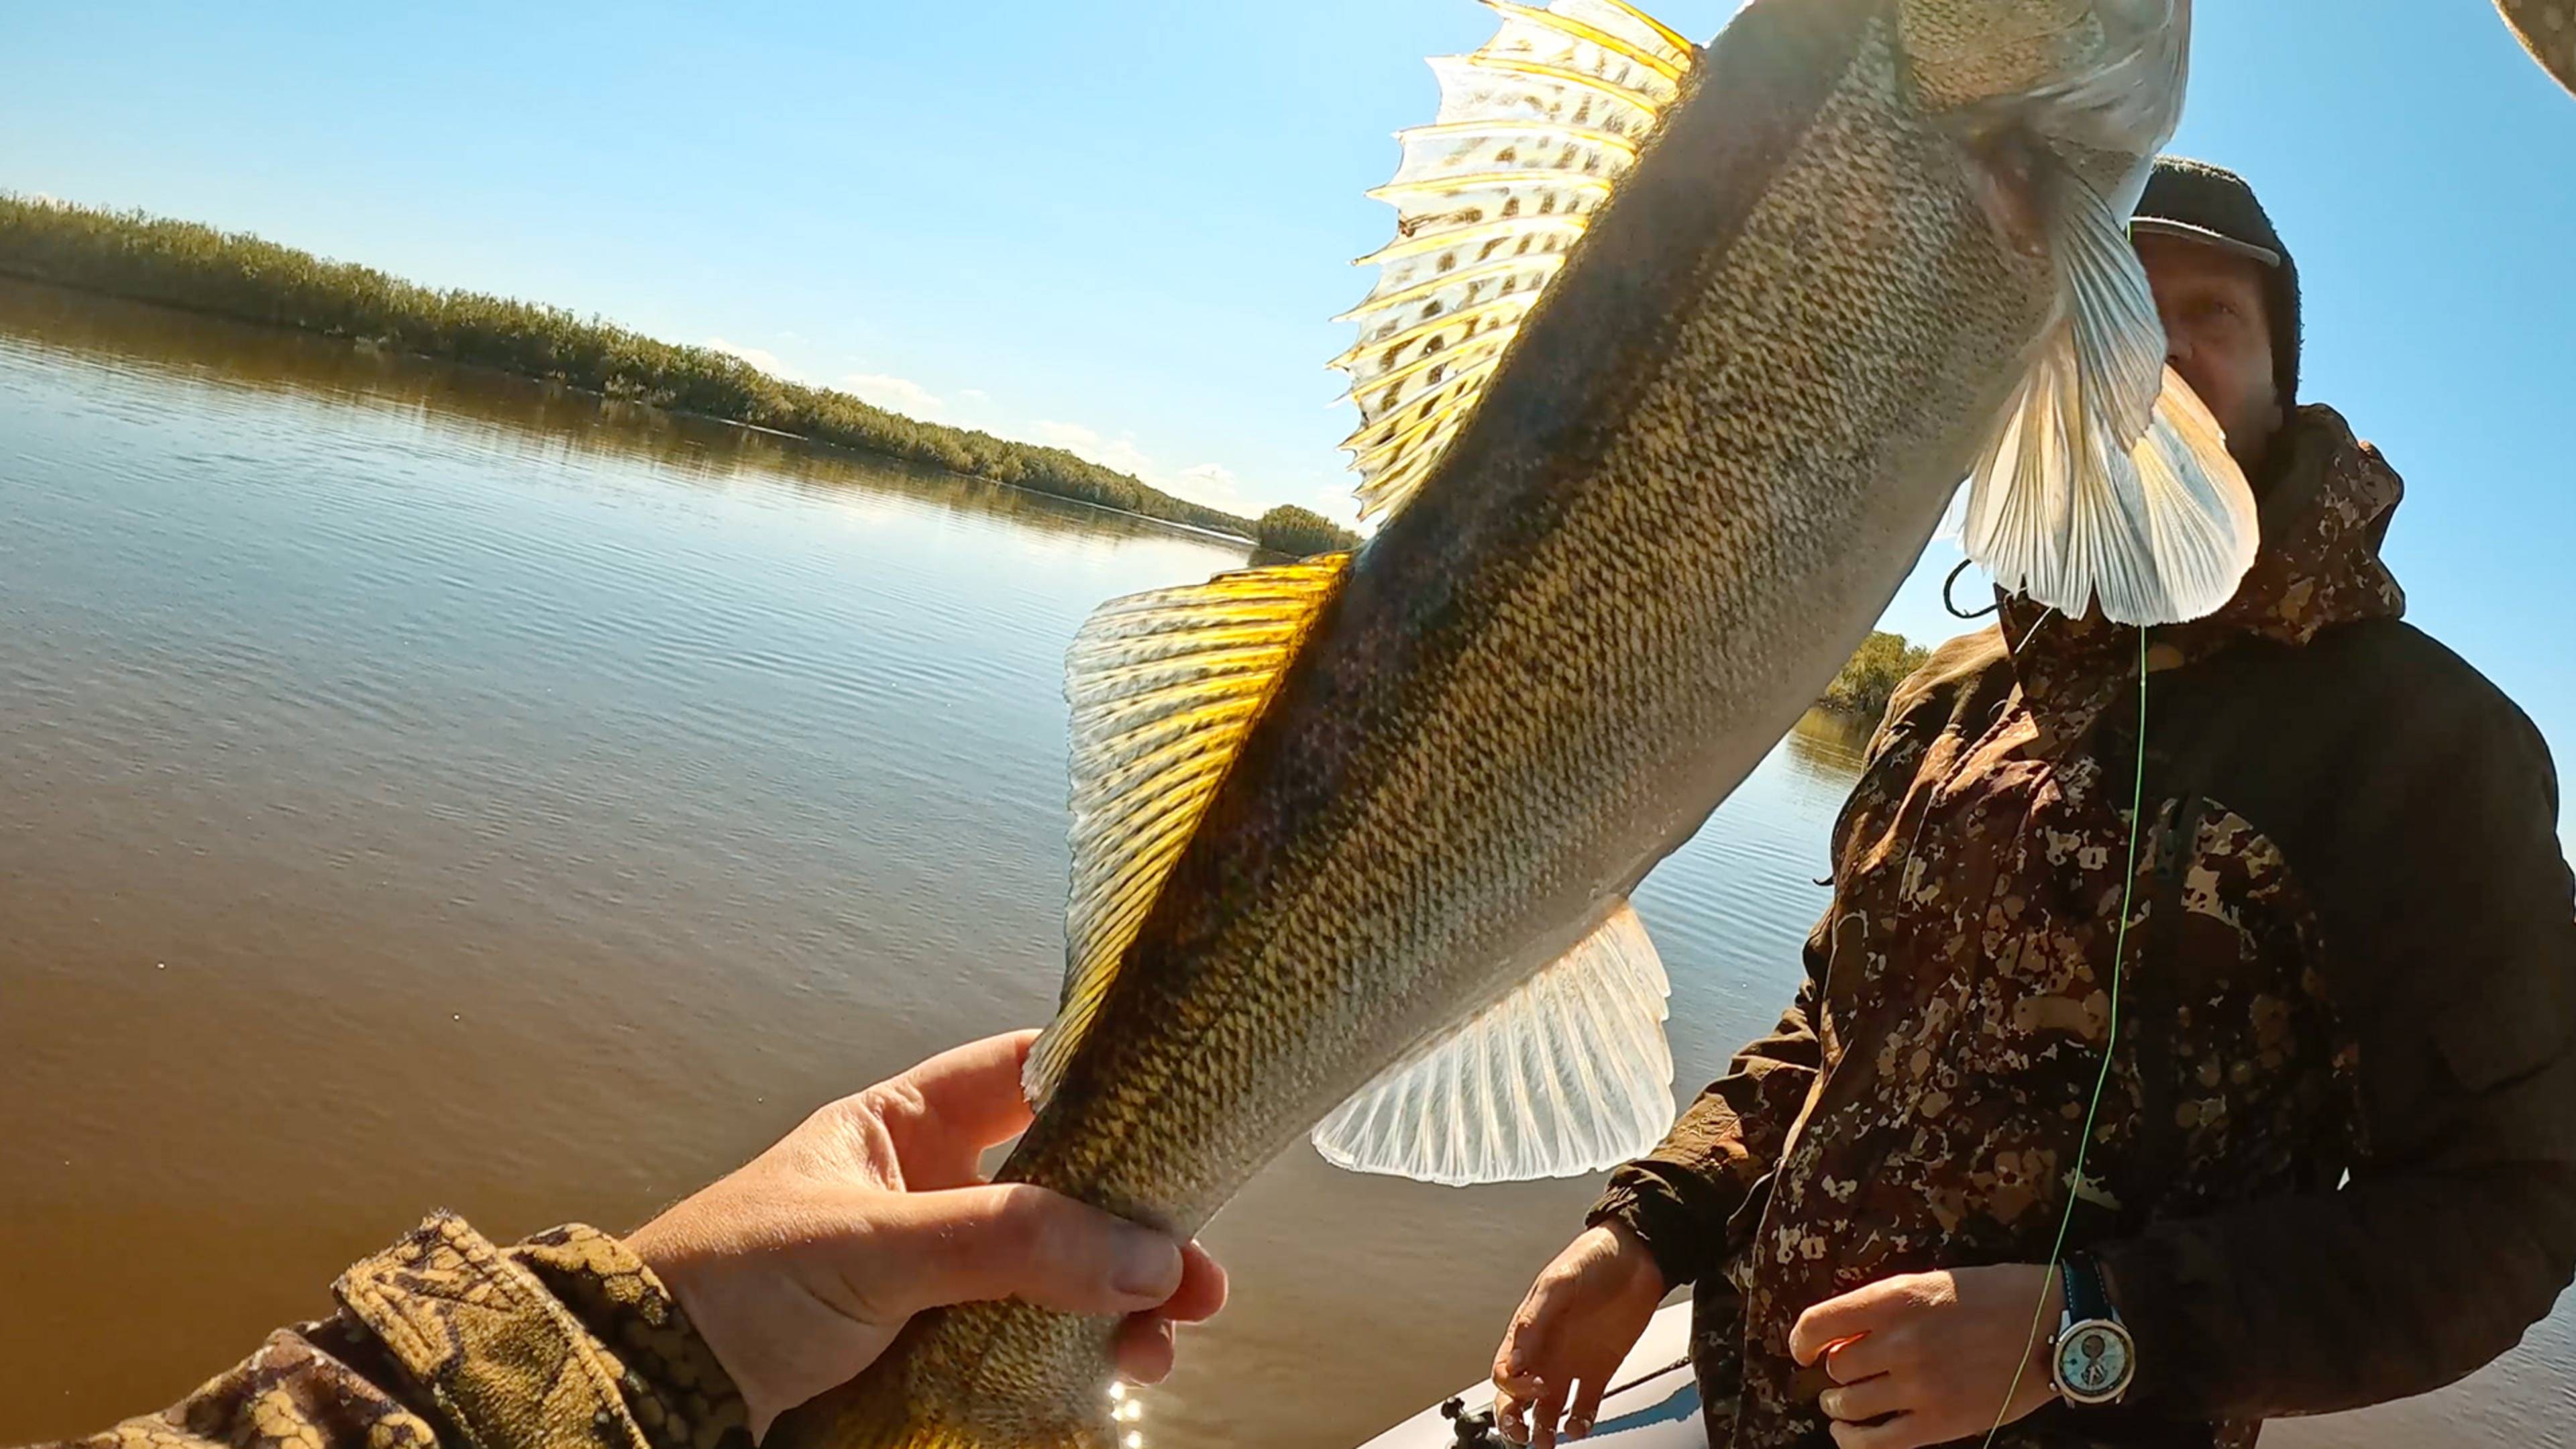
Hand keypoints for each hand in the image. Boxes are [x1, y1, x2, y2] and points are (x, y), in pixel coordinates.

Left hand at [626, 1031, 1226, 1436]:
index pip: (1024, 1075)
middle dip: (1136, 1229)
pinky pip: (1028, 1344)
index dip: (1103, 1077)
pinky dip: (1077, 1358)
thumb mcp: (873, 1247)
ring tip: (1157, 1349)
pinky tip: (1111, 1375)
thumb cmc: (728, 1288)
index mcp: (903, 1128)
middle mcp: (930, 1194)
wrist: (643, 1390)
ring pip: (1058, 1276)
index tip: (1183, 1102)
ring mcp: (935, 1278)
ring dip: (1118, 1305)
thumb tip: (1148, 1254)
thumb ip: (1008, 1242)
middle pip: (1065, 1191)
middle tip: (1198, 1276)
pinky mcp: (933, 1352)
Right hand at [1491, 1222, 1668, 1447]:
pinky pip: (1585, 1406)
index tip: (1536, 1384)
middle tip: (1523, 1434)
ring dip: (1544, 1429)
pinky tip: (1581, 1425)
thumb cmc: (1593, 1259)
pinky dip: (1581, 1422)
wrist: (1638, 1257)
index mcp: (1529, 1332)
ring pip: (1548, 1409)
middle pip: (1518, 1399)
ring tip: (1549, 1441)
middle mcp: (1546, 1352)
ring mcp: (1572, 1364)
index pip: (1507, 1373)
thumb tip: (1516, 1359)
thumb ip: (1534, 1320)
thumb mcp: (1558, 1283)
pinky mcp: (1600, 1371)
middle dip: (1514, 1421)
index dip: (1514, 1388)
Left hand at [1787, 1263, 2062, 1448]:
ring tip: (1841, 1406)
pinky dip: (1853, 1441)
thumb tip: (1841, 1335)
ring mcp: (1920, 1386)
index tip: (1802, 1350)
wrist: (2054, 1324)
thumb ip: (1885, 1308)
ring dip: (1838, 1406)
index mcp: (1895, 1299)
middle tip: (1848, 1373)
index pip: (1818, 1323)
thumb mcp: (1931, 1282)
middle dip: (1837, 1372)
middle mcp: (1900, 1342)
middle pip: (1836, 1368)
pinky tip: (1848, 1434)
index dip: (1801, 1340)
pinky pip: (1878, 1442)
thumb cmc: (1994, 1295)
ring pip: (1849, 1404)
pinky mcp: (1940, 1423)